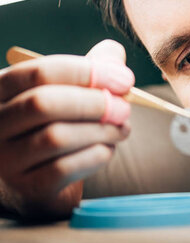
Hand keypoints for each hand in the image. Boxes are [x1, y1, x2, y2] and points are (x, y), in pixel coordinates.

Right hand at [0, 40, 133, 218]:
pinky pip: (65, 168)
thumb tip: (113, 53)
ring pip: (56, 137)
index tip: (125, 80)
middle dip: (94, 103)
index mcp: (1, 90)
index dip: (88, 72)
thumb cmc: (57, 125)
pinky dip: (96, 155)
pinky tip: (107, 149)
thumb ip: (90, 68)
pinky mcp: (27, 189)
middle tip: (125, 108)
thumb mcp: (69, 91)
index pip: (40, 72)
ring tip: (122, 129)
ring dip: (101, 131)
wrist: (43, 180)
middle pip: (44, 103)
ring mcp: (5, 160)